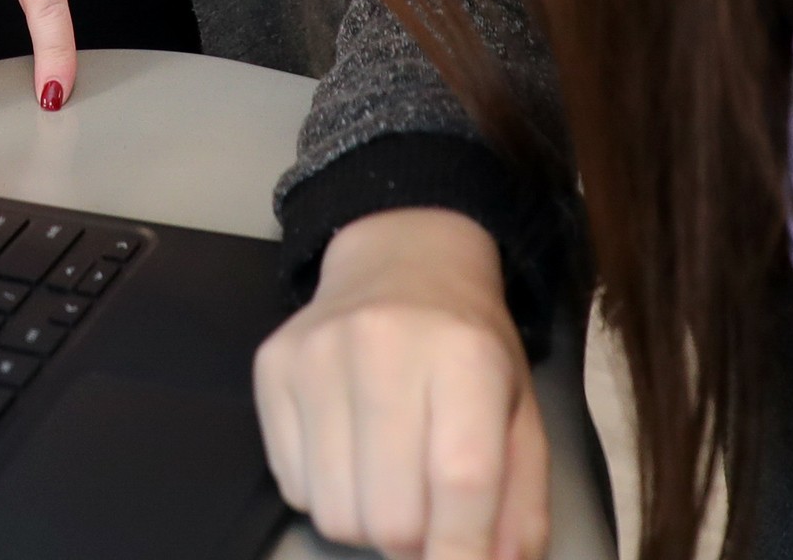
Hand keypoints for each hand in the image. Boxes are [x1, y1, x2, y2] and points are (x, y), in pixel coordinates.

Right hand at [256, 210, 548, 559]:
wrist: (399, 261)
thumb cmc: (469, 347)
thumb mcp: (520, 412)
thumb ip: (521, 501)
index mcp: (465, 354)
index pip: (462, 480)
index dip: (462, 552)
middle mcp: (383, 345)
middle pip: (391, 516)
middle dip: (416, 542)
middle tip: (430, 513)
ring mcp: (316, 355)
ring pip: (336, 515)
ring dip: (369, 522)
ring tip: (390, 478)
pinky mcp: (271, 367)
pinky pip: (293, 489)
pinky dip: (327, 493)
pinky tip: (349, 449)